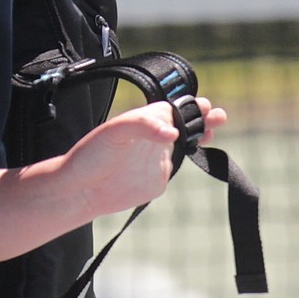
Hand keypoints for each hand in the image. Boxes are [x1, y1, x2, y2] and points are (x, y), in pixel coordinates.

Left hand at [66, 97, 225, 219]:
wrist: (80, 191)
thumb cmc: (90, 156)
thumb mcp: (114, 132)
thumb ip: (143, 126)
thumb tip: (173, 133)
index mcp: (144, 120)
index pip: (174, 108)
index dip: (191, 106)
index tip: (205, 107)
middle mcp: (153, 137)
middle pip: (185, 122)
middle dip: (204, 116)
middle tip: (218, 115)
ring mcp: (157, 158)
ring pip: (187, 141)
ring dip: (203, 133)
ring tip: (216, 126)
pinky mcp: (158, 179)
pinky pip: (179, 166)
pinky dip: (195, 158)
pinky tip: (203, 151)